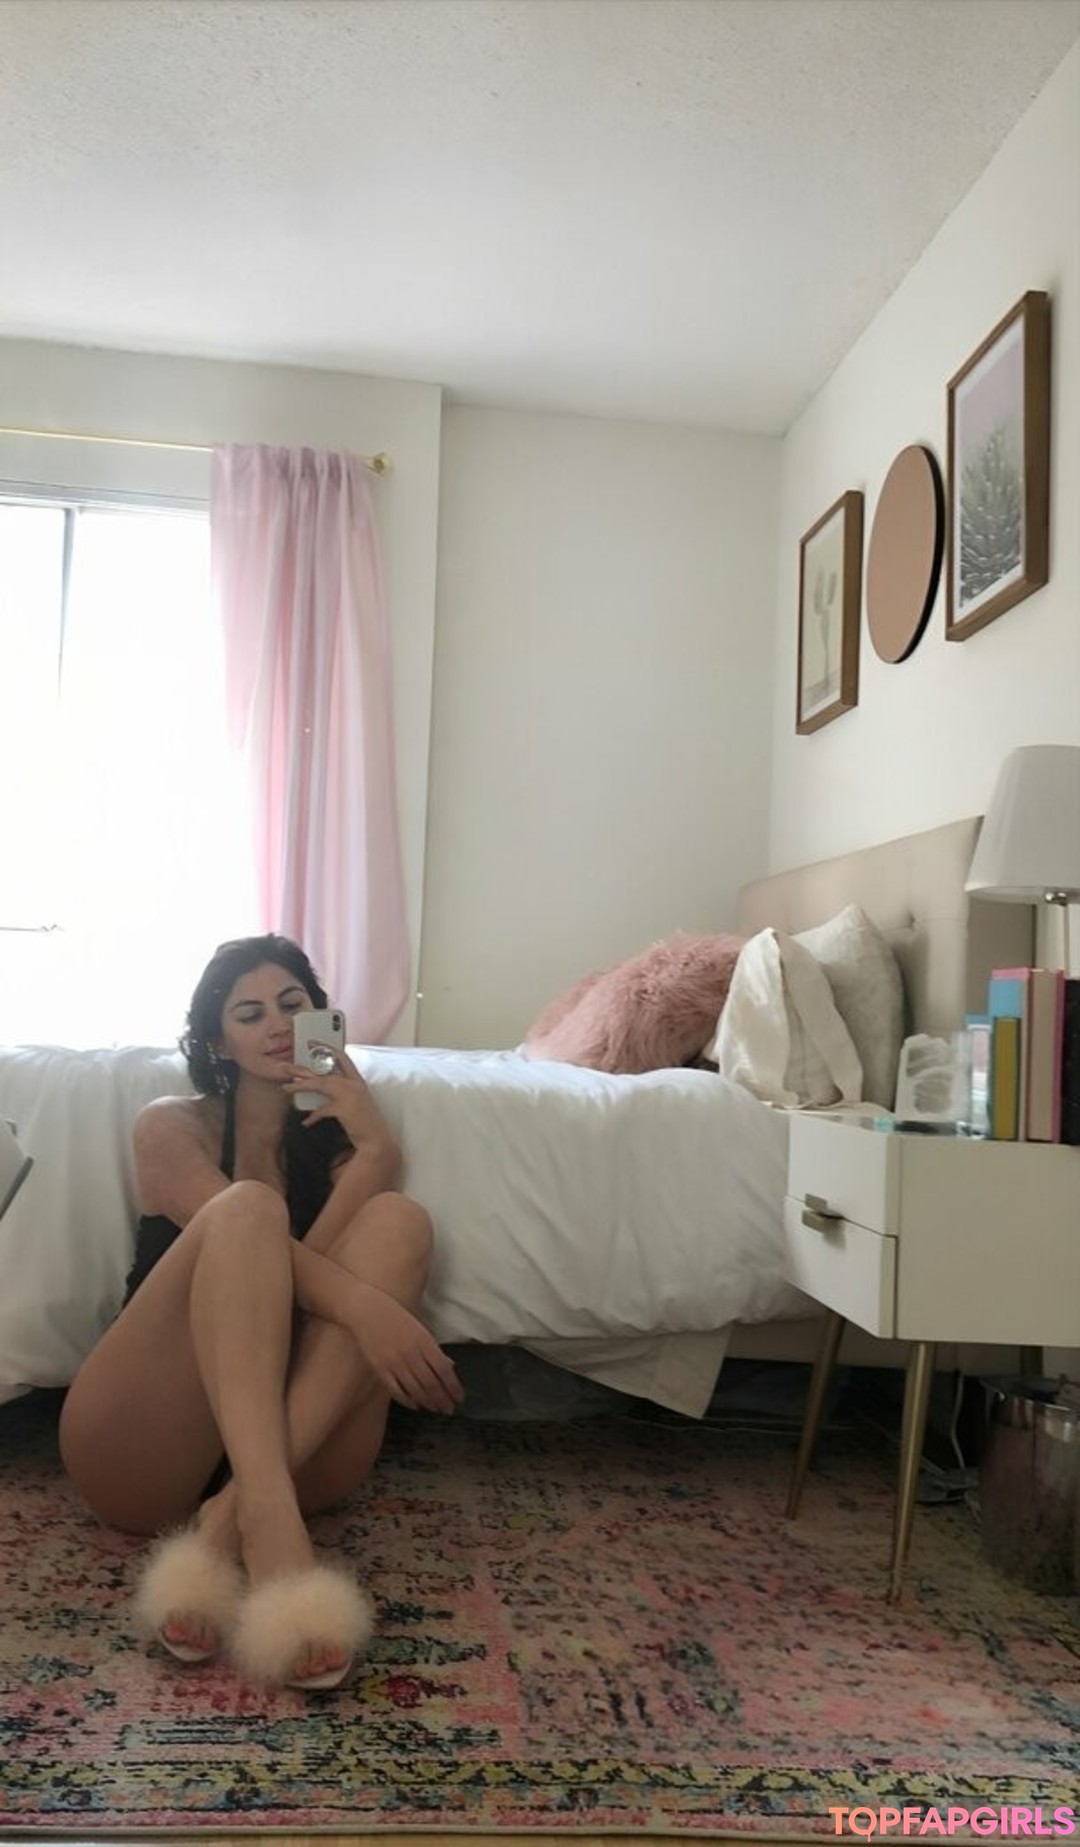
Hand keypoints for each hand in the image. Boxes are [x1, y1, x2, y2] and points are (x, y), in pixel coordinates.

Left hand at [284, 1047, 383, 1145]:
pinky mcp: (344, 1108)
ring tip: (287, 1087)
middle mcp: (354, 1084)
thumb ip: (339, 1094)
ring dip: (302, 1085)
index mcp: (358, 1081)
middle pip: (324, 1070)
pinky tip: (306, 1122)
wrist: (377, 1140)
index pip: (342, 1057)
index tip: (312, 1044)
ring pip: (320, 1084)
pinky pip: (322, 1109)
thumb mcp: (354, 1103)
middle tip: (286, 1067)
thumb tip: (316, 1089)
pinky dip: (313, 1116)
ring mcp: (350, 1095)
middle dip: (303, 1068)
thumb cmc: (366, 1123)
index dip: (326, 1048)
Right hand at [348, 1286, 463, 1415]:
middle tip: (449, 1409)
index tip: (459, 1397)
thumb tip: (449, 1366)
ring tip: (436, 1409)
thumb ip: (434, 1349)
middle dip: (443, 1399)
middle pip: (431, 1384)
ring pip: (415, 1390)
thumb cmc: (396, 1317)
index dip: (453, 1387)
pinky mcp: (380, 1369)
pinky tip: (415, 1405)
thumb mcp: (420, 1328)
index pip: (444, 1370)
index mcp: (423, 1341)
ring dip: (428, 1402)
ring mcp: (394, 1363)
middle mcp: (410, 1354)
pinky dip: (407, 1401)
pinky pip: (396, 1390)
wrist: (366, 1310)